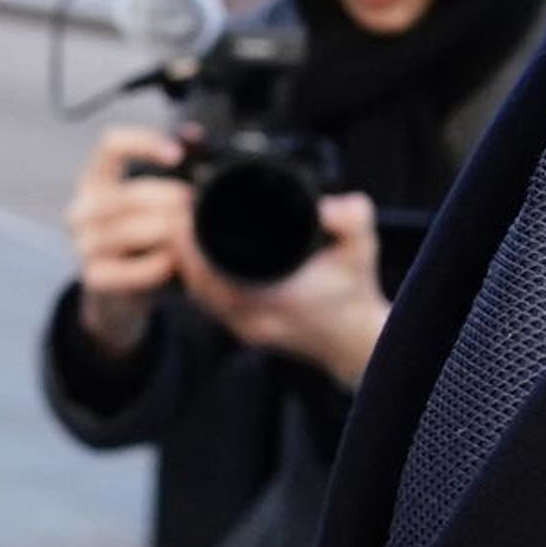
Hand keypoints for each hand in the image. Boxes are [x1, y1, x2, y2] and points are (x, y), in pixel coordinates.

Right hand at [65, 126, 191, 354]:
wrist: (127, 289)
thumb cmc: (148, 234)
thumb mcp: (159, 197)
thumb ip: (178, 164)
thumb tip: (193, 133)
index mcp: (97, 179)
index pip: (110, 145)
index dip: (143, 143)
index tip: (177, 156)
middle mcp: (82, 209)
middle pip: (126, 194)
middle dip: (169, 199)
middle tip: (196, 205)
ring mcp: (82, 245)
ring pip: (125, 232)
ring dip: (164, 233)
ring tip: (188, 234)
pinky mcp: (93, 277)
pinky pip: (126, 270)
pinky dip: (154, 266)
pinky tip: (172, 262)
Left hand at [176, 192, 388, 388]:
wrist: (357, 341)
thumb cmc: (357, 295)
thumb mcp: (363, 250)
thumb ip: (352, 219)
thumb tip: (326, 206)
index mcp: (277, 298)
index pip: (216, 271)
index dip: (194, 244)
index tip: (189, 213)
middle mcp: (255, 318)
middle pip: (198, 284)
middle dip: (184, 249)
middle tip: (182, 215)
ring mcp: (247, 328)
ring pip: (199, 296)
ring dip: (189, 266)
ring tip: (187, 232)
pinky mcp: (245, 331)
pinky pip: (209, 305)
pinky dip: (200, 281)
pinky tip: (201, 260)